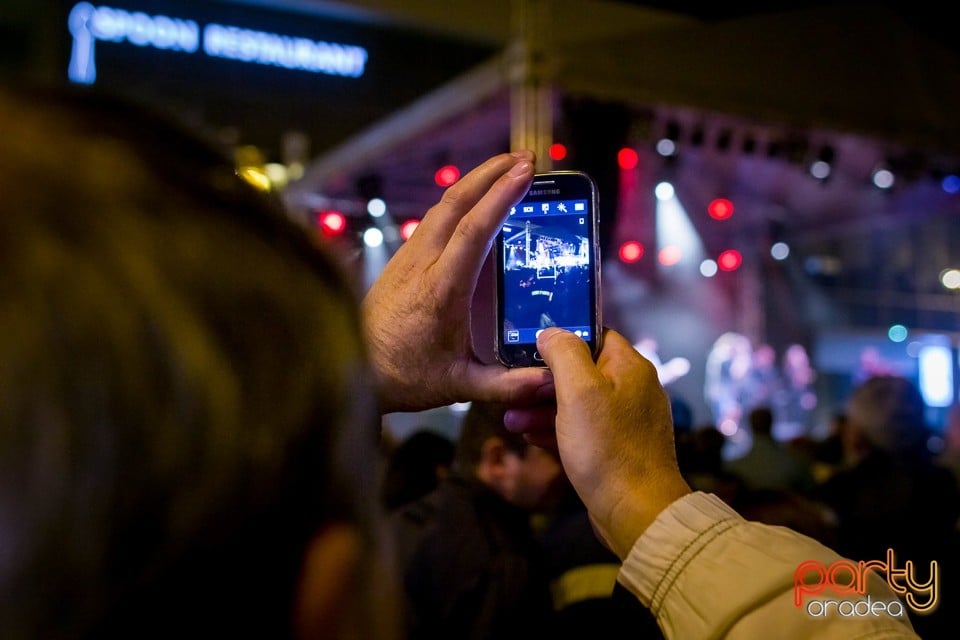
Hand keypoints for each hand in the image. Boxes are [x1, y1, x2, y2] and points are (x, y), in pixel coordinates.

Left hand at [363, 151, 554, 413]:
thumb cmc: (403, 378)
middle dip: (491, 173)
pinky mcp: (400, 262)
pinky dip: (459, 201)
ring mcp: (407, 259)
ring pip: (442, 207)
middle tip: (526, 158)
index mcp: (440, 290)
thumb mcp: (459, 386)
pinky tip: (475, 203)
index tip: (526, 173)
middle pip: (455, 202)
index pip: (474, 230)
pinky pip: (433, 220)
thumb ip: (508, 385)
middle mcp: (421, 265)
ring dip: (475, 182)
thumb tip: (550, 380)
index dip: (501, 196)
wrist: (351, 373)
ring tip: (506, 170)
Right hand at [510, 327, 690, 558]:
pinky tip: (531, 437)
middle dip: (543, 383)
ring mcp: (626, 421)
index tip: (529, 350)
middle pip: (581, 372)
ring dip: (543, 409)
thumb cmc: (607, 448)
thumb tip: (551, 332)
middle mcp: (633, 389)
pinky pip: (584, 429)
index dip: (561, 340)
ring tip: (510, 420)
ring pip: (578, 404)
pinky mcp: (618, 448)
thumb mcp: (579, 392)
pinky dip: (558, 430)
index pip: (594, 335)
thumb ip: (564, 354)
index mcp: (630, 367)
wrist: (636, 512)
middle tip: (511, 393)